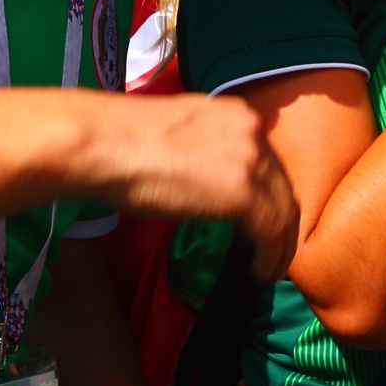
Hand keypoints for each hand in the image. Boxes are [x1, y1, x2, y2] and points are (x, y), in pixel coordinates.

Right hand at [96, 95, 296, 279]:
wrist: (102, 143)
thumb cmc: (120, 141)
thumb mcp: (179, 135)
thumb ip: (205, 149)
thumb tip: (207, 179)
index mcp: (236, 114)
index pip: (266, 161)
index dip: (268, 195)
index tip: (262, 220)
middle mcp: (251, 131)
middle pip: (280, 184)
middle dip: (280, 221)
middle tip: (274, 250)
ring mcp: (250, 161)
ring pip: (283, 209)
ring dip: (280, 245)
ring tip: (269, 269)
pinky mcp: (242, 192)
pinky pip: (271, 230)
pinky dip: (271, 255)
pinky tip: (260, 271)